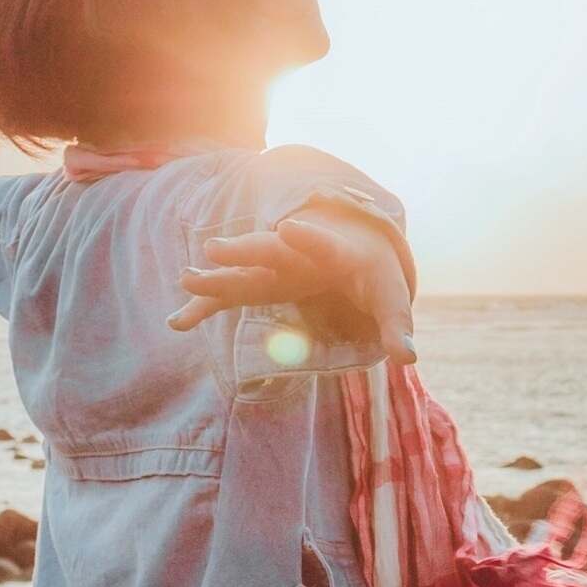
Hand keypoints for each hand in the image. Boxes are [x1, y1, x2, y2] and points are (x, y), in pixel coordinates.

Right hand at [167, 214, 416, 364]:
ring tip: (185, 278)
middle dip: (244, 249)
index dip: (309, 237)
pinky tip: (178, 321)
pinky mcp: (263, 284)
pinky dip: (206, 305)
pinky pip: (231, 295)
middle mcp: (299, 254)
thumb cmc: (374, 273)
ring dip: (216, 276)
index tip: (289, 228)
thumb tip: (407, 358)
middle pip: (269, 250)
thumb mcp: (391, 297)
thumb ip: (397, 327)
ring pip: (243, 270)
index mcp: (336, 252)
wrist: (354, 244)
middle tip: (214, 248)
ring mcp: (276, 267)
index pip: (322, 244)